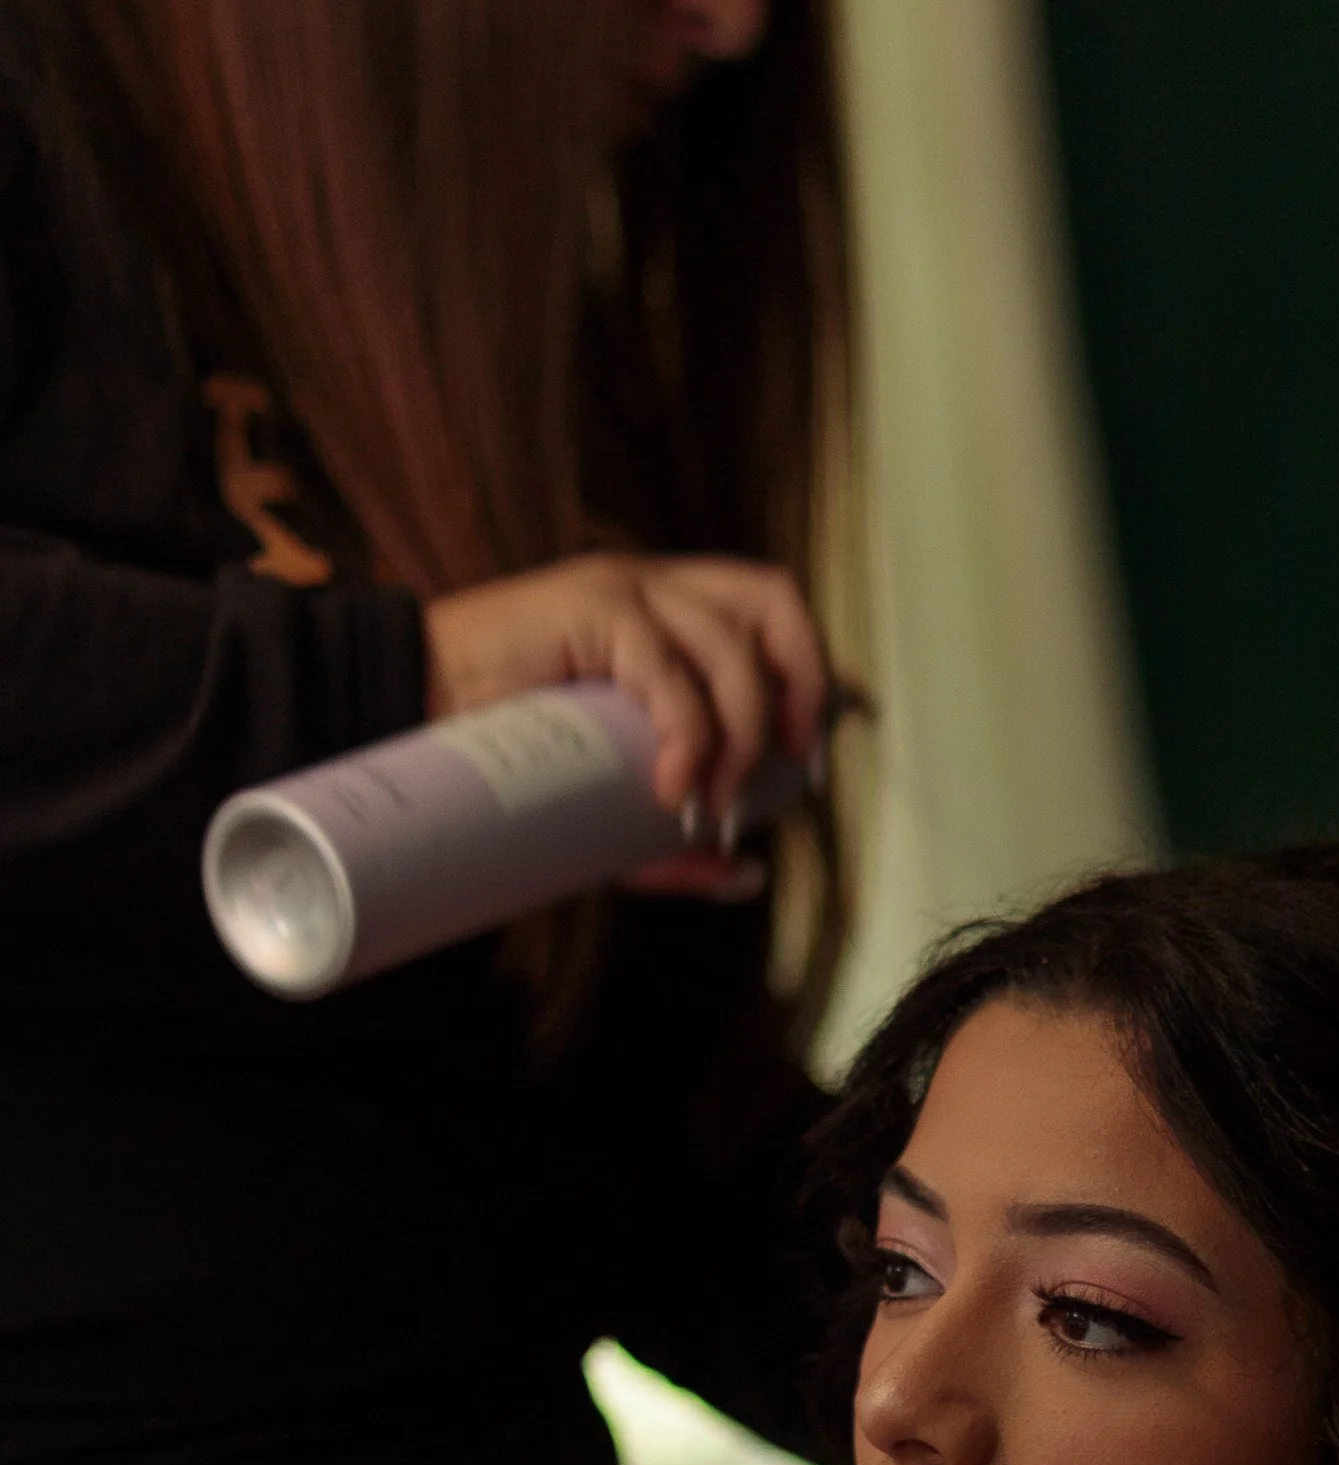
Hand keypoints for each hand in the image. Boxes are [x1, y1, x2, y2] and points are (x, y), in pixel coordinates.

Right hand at [421, 553, 833, 837]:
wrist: (400, 710)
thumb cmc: (501, 759)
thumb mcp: (604, 803)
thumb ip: (671, 840)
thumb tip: (746, 874)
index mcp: (669, 615)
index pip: (771, 615)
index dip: (812, 675)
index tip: (808, 758)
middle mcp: (655, 589)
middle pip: (774, 603)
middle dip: (802, 687)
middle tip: (786, 769)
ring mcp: (624, 590)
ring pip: (732, 646)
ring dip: (743, 734)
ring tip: (710, 803)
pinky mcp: (590, 606)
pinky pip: (669, 669)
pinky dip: (688, 733)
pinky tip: (671, 787)